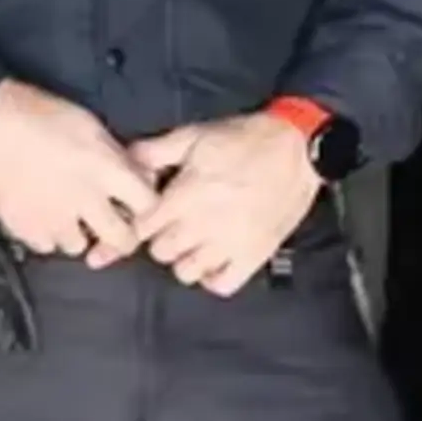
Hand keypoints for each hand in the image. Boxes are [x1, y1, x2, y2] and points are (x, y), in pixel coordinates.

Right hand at [0, 82, 158, 266]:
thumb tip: (141, 178)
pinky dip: (48, 237)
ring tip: (70, 218)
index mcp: (106, 170)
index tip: (139, 206)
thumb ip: (118, 157)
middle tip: (113, 228)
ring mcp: (53, 218)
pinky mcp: (23, 227)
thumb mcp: (92, 126)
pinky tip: (44, 218)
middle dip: (122, 237)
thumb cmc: (42, 114)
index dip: (147, 208)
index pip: (148, 205)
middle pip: (121, 240)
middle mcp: (85, 199)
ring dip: (79, 235)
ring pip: (79, 247)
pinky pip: (46, 246)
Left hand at [127, 114, 327, 296]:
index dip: (140, 223)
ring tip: (195, 244)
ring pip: (186, 272)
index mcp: (185, 195)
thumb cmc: (244, 139)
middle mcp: (203, 225)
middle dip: (162, 239)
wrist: (298, 147)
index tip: (147, 219)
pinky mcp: (254, 255)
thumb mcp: (194, 136)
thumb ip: (154, 151)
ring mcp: (230, 244)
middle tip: (174, 226)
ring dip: (185, 259)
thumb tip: (123, 160)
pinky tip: (214, 262)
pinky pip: (222, 284)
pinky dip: (213, 278)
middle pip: (161, 252)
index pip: (141, 228)